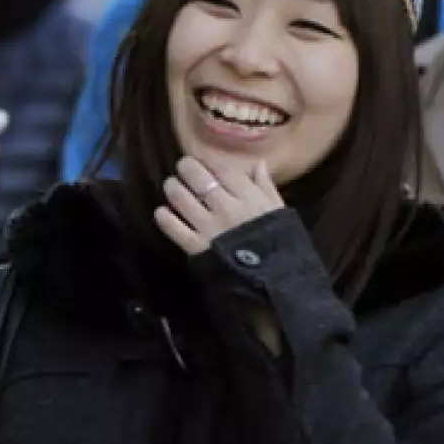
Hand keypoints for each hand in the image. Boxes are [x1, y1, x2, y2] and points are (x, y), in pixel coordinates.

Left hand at [154, 156, 283, 256]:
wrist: (275, 283)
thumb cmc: (280, 245)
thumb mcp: (279, 213)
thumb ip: (266, 187)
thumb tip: (258, 163)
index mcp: (248, 197)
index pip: (221, 168)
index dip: (208, 160)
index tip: (202, 160)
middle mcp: (225, 207)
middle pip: (196, 176)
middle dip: (186, 167)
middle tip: (183, 167)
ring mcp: (208, 226)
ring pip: (179, 196)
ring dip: (172, 187)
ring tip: (172, 186)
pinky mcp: (195, 246)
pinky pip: (171, 225)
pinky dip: (163, 216)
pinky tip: (163, 212)